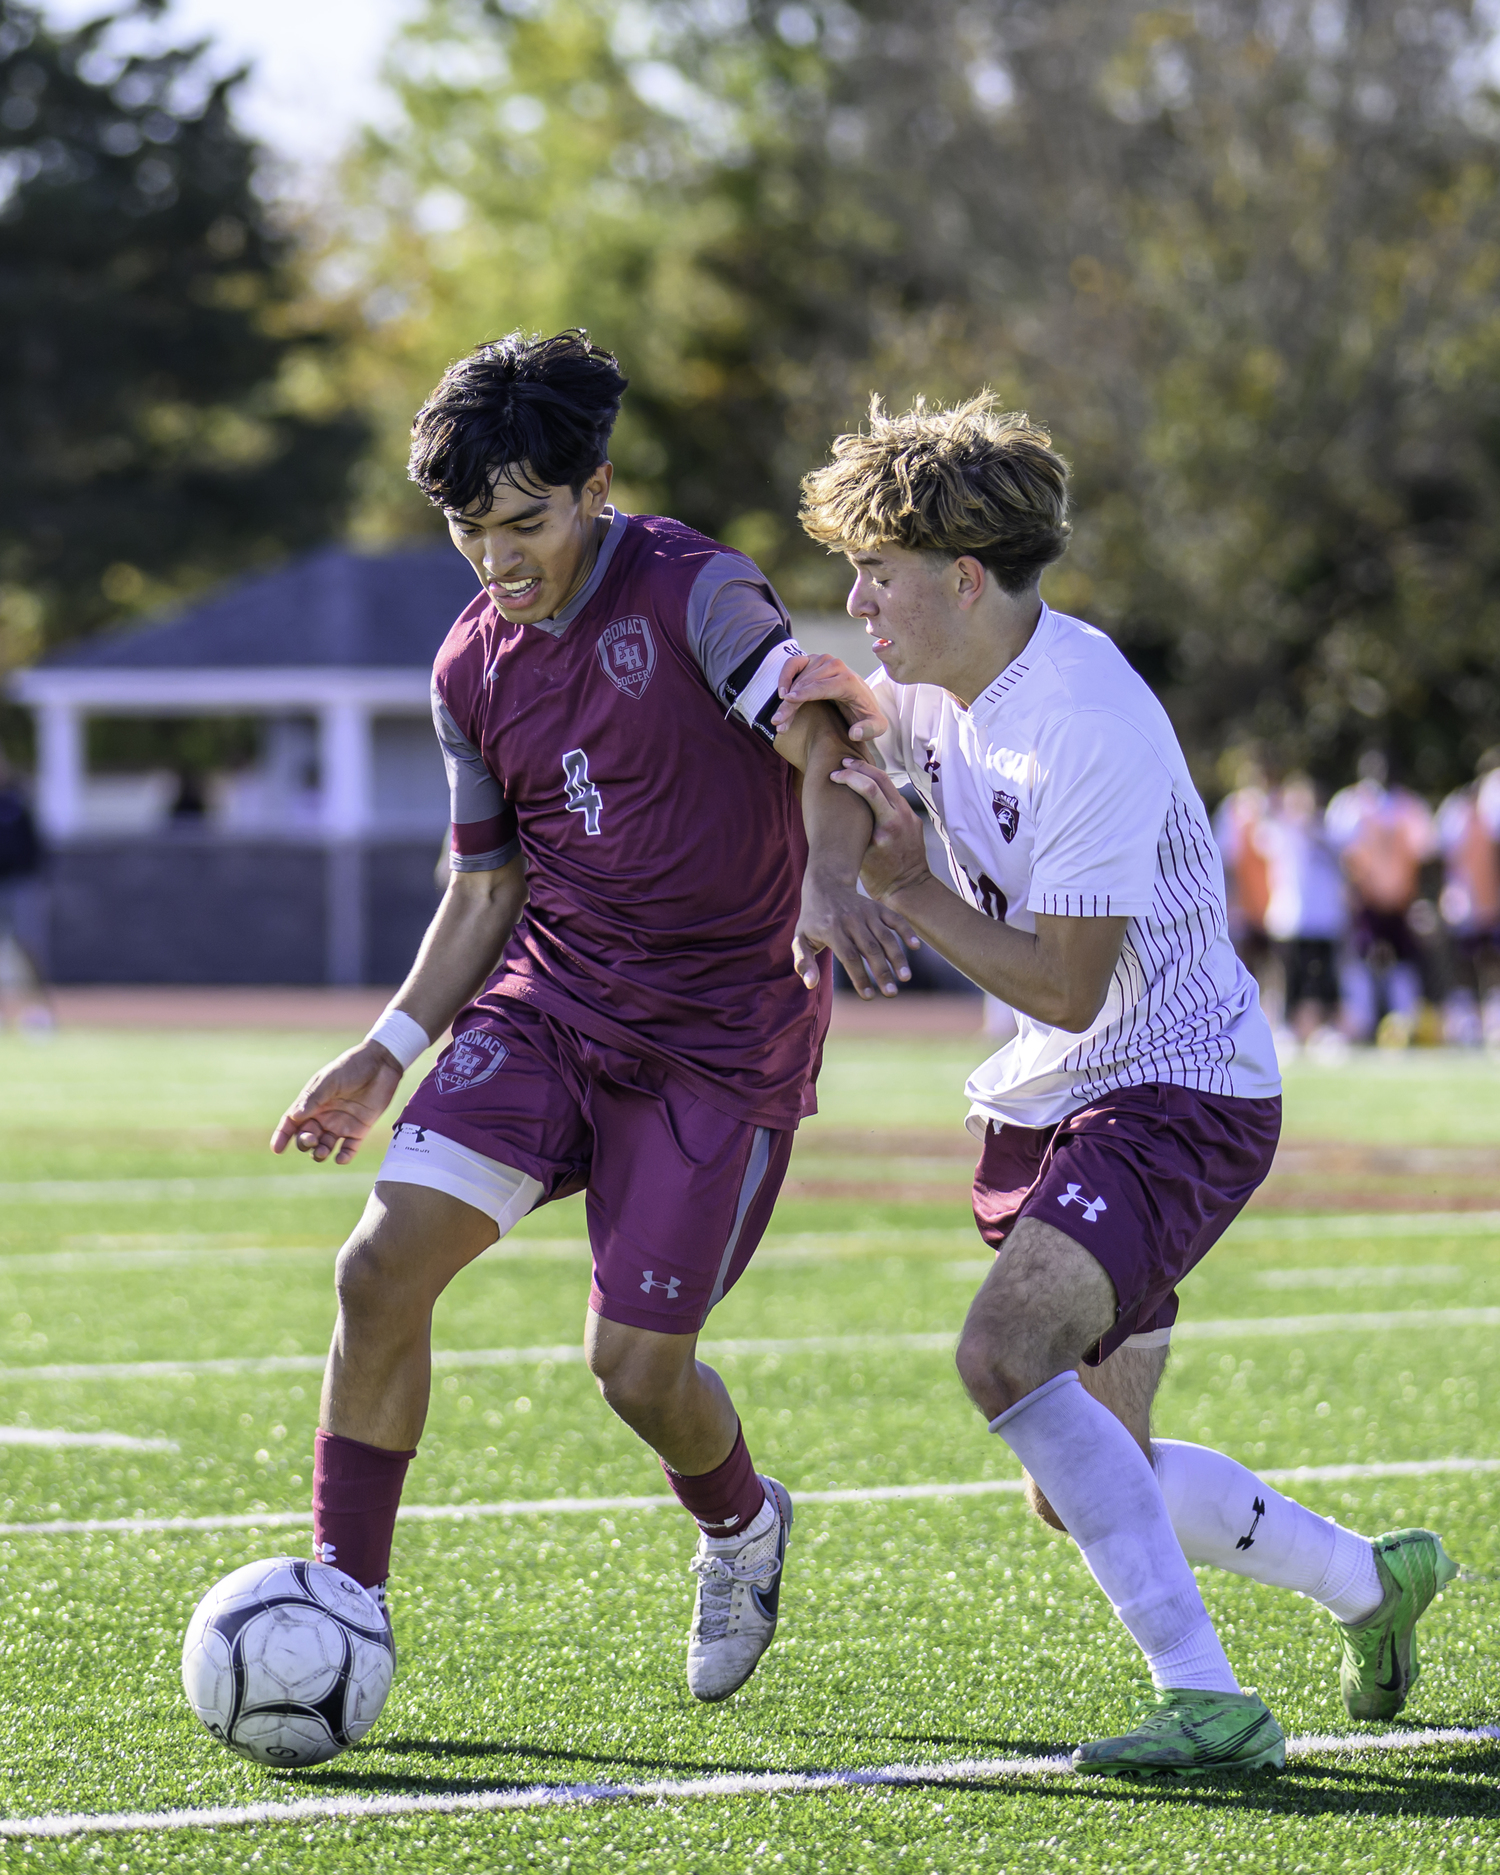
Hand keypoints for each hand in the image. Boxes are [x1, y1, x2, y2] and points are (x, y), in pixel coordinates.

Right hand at [269, 1041, 402, 1164]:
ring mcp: (341, 1124)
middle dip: (304, 1143)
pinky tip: (341, 1158)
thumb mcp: (331, 1080)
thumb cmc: (353, 1067)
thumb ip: (314, 1098)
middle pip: (306, 1137)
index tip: (277, 1149)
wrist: (382, 1064)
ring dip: (320, 1153)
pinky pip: (348, 1149)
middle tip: (312, 1140)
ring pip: (324, 1146)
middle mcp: (324, 1116)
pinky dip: (343, 1156)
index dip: (282, 1136)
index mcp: (312, 1103)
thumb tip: (294, 1116)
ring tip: (322, 1152)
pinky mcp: (359, 1130)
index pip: (291, 1122)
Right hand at [772, 653, 887, 741]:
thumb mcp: (876, 725)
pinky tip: (781, 693)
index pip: (822, 686)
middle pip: (806, 685)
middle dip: (790, 704)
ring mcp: (822, 661)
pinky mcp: (812, 659)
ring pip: (797, 678)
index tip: (788, 701)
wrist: (861, 697)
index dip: (805, 694)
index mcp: (848, 681)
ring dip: (785, 697)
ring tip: (779, 718)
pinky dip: (784, 676)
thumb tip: (854, 733)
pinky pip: (792, 664)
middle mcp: (835, 666)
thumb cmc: (865, 712)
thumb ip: (870, 730)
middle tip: (777, 722)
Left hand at [792, 867, 918, 997]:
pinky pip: (896, 919)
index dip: (860, 977)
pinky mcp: (878, 907)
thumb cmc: (813, 919)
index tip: (869, 996)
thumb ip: (803, 963)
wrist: (826, 885)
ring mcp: (867, 913)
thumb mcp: (800, 939)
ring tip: (905, 978)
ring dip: (898, 957)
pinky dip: (907, 931)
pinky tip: (916, 946)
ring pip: (886, 937)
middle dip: (882, 972)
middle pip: (871, 949)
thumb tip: (811, 984)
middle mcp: (852, 921)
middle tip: (891, 994)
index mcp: (832, 930)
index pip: (849, 957)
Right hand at [830, 759, 932, 902]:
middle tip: (843, 763)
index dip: (850, 778)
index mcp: (889, 825)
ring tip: (852, 769)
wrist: (908, 888)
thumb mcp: (862, 853)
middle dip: (860, 767)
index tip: (834, 776)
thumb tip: (838, 810)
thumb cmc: (880, 877)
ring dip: (870, 774)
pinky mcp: (911, 818)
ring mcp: (909, 815)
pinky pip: (893, 796)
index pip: (870, 788)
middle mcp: (902, 816)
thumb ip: (856, 829)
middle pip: (882, 778)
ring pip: (890, 784)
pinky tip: (866, 788)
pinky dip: (878, 787)